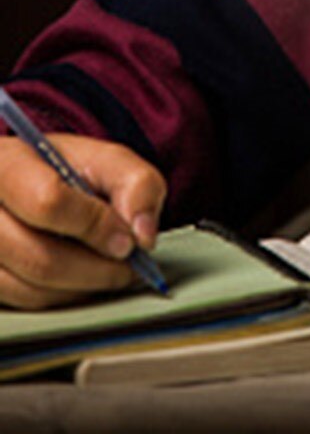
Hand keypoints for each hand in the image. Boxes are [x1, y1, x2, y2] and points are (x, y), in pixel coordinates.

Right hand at [0, 134, 165, 309]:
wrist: (27, 181)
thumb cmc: (66, 170)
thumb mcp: (107, 160)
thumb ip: (137, 184)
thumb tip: (143, 236)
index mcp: (4, 164)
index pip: (48, 202)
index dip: (96, 226)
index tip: (129, 240)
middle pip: (39, 257)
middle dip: (97, 269)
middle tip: (129, 267)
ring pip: (31, 288)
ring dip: (83, 287)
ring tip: (112, 272)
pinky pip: (23, 303)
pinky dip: (62, 297)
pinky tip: (83, 279)